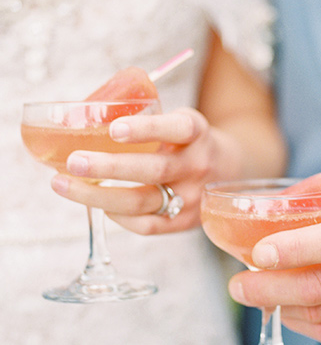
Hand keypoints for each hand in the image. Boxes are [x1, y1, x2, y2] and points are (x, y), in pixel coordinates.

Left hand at [51, 107, 242, 234]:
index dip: (146, 130)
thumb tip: (82, 119)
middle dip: (108, 167)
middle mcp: (198, 166)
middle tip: (73, 161)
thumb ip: (147, 122)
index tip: (113, 129)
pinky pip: (146, 225)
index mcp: (197, 133)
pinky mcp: (185, 223)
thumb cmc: (189, 143)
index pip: (177, 129)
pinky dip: (117, 215)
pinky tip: (97, 203)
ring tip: (63, 184)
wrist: (232, 171)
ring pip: (142, 201)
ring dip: (97, 195)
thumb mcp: (180, 122)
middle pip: (153, 170)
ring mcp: (193, 198)